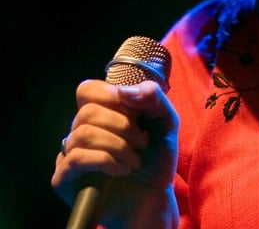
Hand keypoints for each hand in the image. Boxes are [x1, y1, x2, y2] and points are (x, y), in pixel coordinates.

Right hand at [52, 79, 179, 227]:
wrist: (154, 197)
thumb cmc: (157, 158)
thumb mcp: (165, 122)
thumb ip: (152, 99)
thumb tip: (125, 91)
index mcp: (101, 114)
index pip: (88, 90)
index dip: (110, 96)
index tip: (136, 113)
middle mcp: (80, 131)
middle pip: (88, 112)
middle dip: (122, 126)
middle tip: (142, 142)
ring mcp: (69, 154)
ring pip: (83, 134)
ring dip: (118, 146)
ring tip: (135, 160)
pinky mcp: (63, 178)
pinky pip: (76, 158)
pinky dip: (106, 161)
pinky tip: (122, 170)